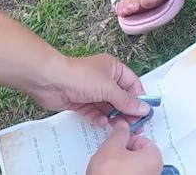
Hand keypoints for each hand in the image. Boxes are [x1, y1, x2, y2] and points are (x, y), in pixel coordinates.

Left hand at [26, 54, 150, 124]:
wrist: (50, 81)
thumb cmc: (81, 77)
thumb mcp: (109, 88)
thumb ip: (127, 101)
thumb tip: (145, 108)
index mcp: (113, 69)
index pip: (132, 83)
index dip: (139, 97)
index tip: (145, 112)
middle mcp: (103, 79)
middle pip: (121, 97)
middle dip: (127, 110)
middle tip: (134, 125)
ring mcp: (91, 91)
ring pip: (107, 106)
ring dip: (113, 116)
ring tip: (119, 126)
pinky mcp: (80, 102)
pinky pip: (94, 112)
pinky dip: (98, 118)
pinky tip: (102, 123)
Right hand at [86, 117, 162, 174]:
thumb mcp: (111, 147)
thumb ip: (119, 133)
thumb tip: (122, 125)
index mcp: (154, 157)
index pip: (141, 138)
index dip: (125, 139)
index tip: (116, 142)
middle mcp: (155, 170)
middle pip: (137, 152)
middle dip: (122, 152)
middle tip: (111, 156)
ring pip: (132, 165)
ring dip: (120, 164)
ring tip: (109, 168)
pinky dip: (120, 173)